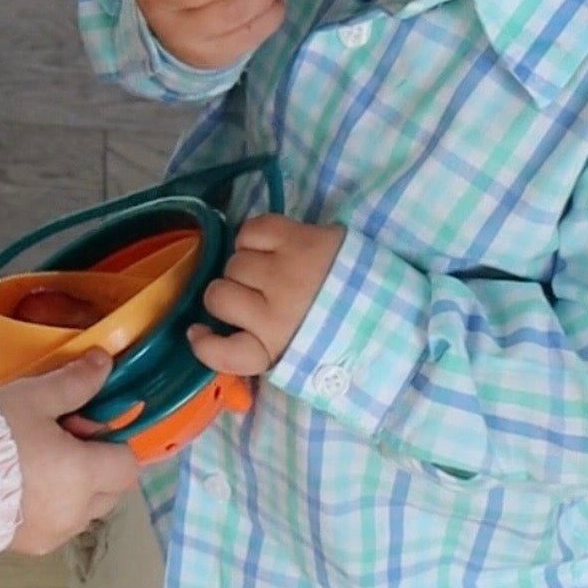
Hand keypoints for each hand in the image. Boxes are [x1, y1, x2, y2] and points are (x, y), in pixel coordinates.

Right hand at [0, 352, 138, 554]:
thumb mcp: (33, 398)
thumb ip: (74, 383)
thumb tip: (104, 362)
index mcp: (85, 475)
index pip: (127, 466)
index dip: (113, 444)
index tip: (84, 427)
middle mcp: (76, 512)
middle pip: (110, 492)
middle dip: (96, 468)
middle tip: (59, 442)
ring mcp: (53, 535)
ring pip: (82, 512)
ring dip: (73, 491)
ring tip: (35, 465)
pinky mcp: (28, 547)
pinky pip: (55, 527)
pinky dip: (49, 509)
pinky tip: (18, 488)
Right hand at [186, 215, 343, 375]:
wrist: (387, 300)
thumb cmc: (334, 330)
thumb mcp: (296, 356)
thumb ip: (255, 350)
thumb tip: (203, 333)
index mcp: (278, 349)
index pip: (222, 353)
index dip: (204, 344)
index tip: (199, 332)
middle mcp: (277, 312)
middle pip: (218, 297)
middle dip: (228, 296)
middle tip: (251, 297)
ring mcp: (288, 271)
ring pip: (233, 263)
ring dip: (244, 267)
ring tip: (267, 272)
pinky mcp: (299, 238)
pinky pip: (250, 231)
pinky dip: (253, 238)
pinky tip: (270, 249)